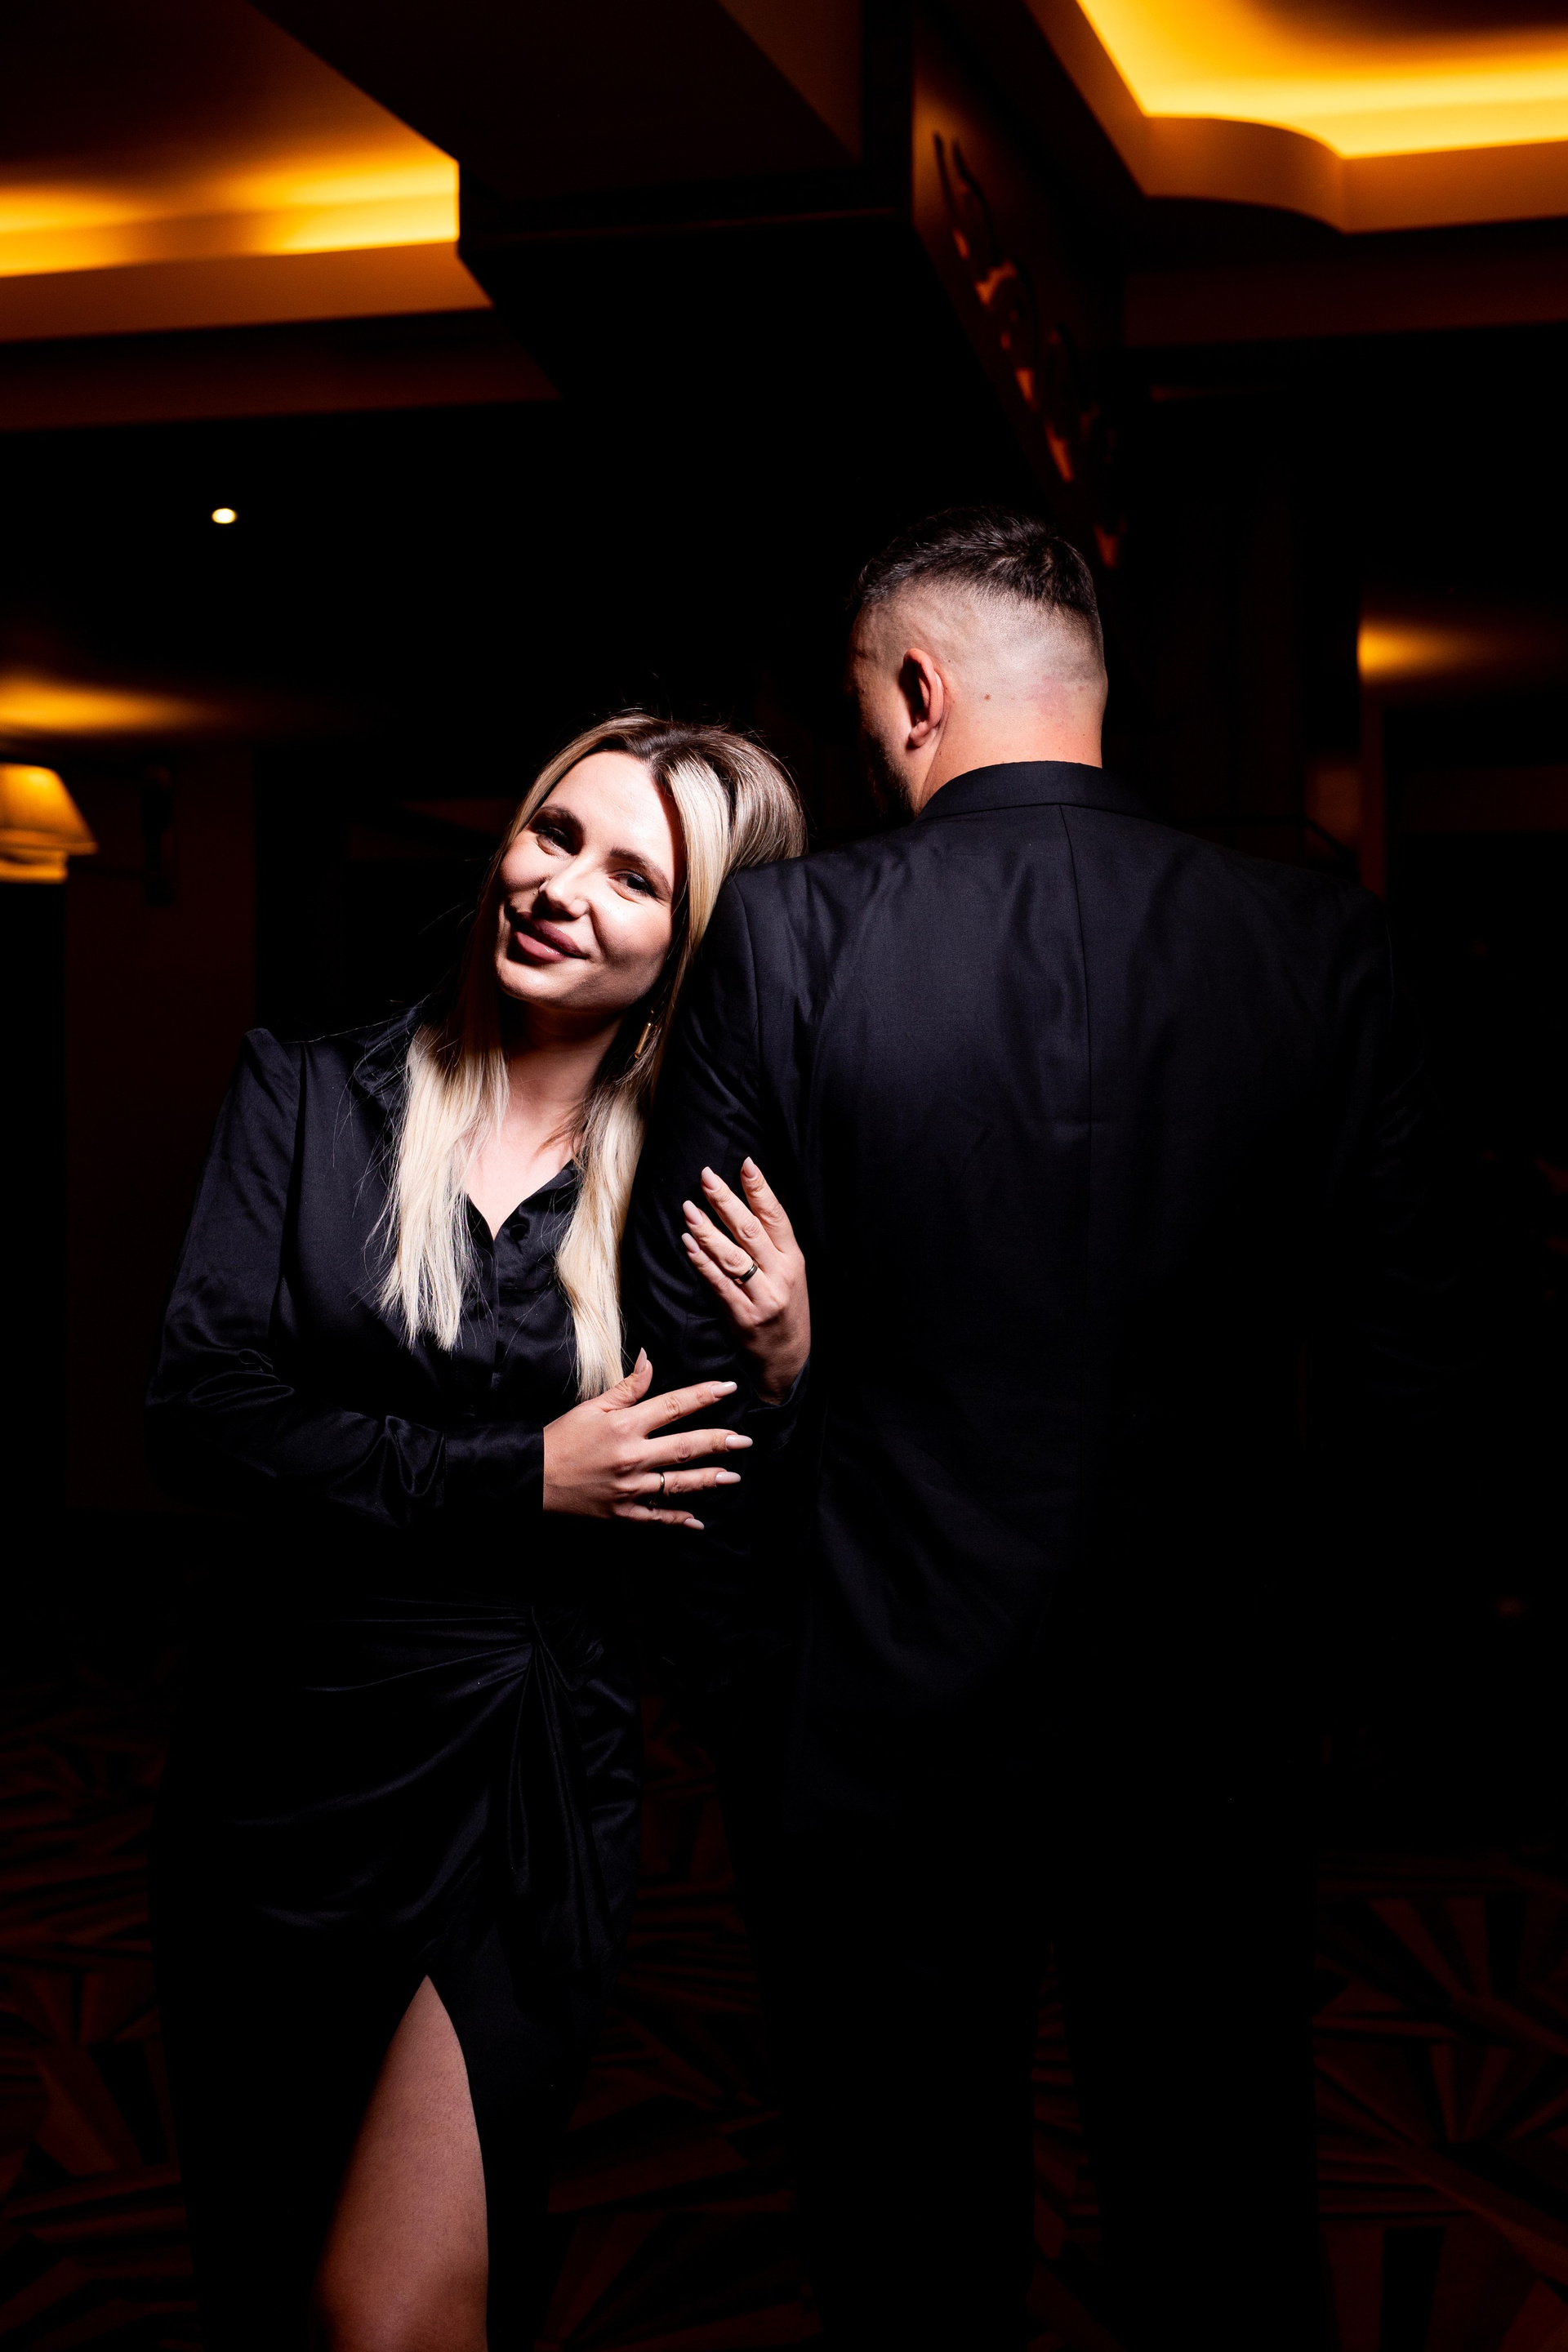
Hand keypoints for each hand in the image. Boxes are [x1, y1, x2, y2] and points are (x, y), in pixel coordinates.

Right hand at [542, 1352, 750, 1527]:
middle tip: (745, 1440)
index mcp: (625, 1426)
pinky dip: (677, 1520)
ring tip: (733, 1477)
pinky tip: (698, 1521)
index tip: (729, 1388)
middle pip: (685, 1446)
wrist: (532, 1478)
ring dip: (708, 1480)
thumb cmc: (561, 1438)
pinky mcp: (621, 1513)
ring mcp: (629, 1488)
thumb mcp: (593, 1407)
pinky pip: (655, 1518)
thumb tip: (649, 1357)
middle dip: (718, 1442)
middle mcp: (632, 1456)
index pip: (674, 1406)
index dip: (704, 1395)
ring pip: (678, 1483)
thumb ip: (627, 1387)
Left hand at [681, 1160, 809, 1405]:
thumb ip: (773, 1243)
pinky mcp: (742, 1316)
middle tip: (706, 1176)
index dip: (760, 1189)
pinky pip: (718, 1283)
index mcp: (795, 1259)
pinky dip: (702, 1262)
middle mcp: (781, 1275)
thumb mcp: (791, 1273)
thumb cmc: (786, 1308)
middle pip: (750, 1230)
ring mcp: (762, 1296)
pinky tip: (688, 1244)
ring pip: (731, 1255)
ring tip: (688, 1208)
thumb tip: (748, 1202)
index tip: (745, 1163)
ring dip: (707, 1229)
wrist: (789, 1359)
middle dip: (726, 1200)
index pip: (776, 1217)